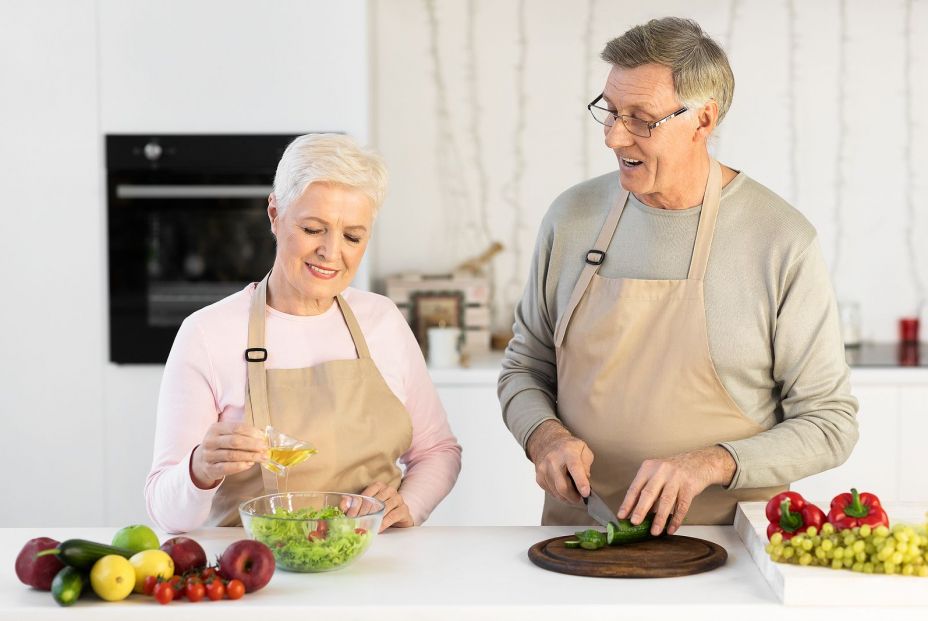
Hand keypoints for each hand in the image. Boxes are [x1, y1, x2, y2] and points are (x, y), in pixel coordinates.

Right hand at [190, 422, 266, 488]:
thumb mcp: (227, 435)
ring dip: (250, 456)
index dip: (251, 432)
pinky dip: (241, 466)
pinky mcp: (210, 469)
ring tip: (262, 457)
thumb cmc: (220, 445)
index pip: (236, 428)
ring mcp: (209, 455)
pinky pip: (227, 467)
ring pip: (232, 455)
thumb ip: (243, 433)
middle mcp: (210, 441)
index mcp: (216, 428)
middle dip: (252, 445)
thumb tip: (262, 435)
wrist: (202, 461)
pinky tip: (250, 464)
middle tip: (264, 448)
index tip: (262, 437)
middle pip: (235, 441)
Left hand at [351, 482, 413, 531]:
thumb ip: (353, 505)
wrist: (398, 519)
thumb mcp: (365, 508)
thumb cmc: (380, 512)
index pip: (367, 493)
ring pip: (384, 507)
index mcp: (379, 486)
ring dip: (374, 518)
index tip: (350, 515)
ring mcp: (398, 499)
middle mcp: (389, 490)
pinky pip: (393, 515)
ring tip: (365, 527)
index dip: (357, 504)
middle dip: (364, 513)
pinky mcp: (404, 510)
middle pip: (375, 500)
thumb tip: (344, 502)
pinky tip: (378, 529)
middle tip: (356, 522)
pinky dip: (384, 523)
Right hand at [526, 419, 593, 504]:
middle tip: (579, 497)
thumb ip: (587, 465)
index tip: (586, 493)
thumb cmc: (568, 447)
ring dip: (566, 497)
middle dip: (573, 497)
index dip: (581, 482)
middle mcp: (553, 460)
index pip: (575, 468)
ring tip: (572, 492)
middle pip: (563, 486)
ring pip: (556, 492)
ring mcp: (544, 469)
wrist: (547, 442)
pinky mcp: (539, 477)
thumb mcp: (584, 449)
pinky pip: (550, 492)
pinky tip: (562, 488)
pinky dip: (558, 494)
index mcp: (568, 452)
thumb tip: (585, 480)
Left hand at [617, 446, 735, 535]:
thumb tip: (636, 514)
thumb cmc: (674, 471)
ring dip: (659, 518)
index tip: (621, 516)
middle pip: (649, 493)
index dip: (627, 503)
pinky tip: (671, 529)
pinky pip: (682, 506)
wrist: (699, 461)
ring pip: (666, 501)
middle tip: (635, 523)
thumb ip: (647, 491)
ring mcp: (676, 478)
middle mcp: (661, 471)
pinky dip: (676, 520)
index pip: (635, 487)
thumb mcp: (657, 475)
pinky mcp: (689, 486)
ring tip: (654, 532)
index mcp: (648, 468)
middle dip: (640, 509)